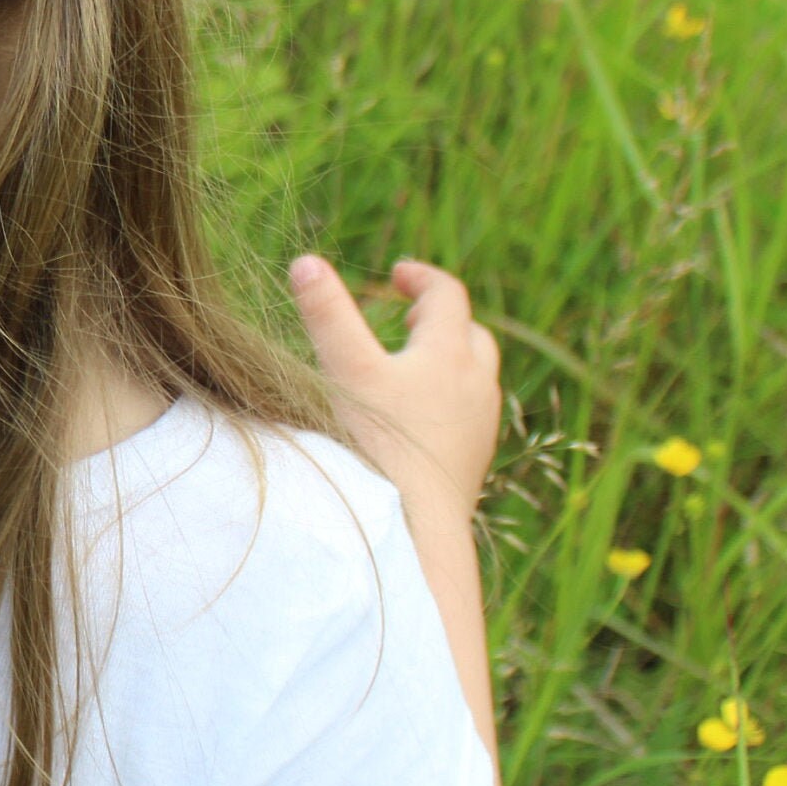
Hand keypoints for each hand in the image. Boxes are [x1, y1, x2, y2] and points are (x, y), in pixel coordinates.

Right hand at [286, 256, 501, 526]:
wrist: (419, 524)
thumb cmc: (382, 444)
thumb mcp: (347, 369)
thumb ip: (327, 314)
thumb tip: (305, 260)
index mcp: (450, 353)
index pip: (448, 294)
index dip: (421, 277)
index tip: (396, 274)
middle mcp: (477, 383)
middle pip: (471, 333)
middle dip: (441, 318)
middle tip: (407, 317)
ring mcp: (481, 424)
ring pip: (475, 374)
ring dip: (449, 359)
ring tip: (412, 365)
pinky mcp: (476, 458)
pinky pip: (471, 413)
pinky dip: (450, 398)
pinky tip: (418, 418)